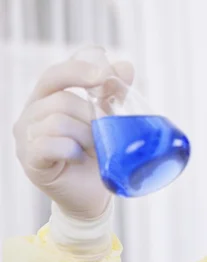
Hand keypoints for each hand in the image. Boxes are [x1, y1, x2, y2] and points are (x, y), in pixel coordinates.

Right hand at [13, 53, 133, 219]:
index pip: (55, 74)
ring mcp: (26, 138)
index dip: (79, 70)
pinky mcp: (30, 161)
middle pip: (61, 99)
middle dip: (91, 115)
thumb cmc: (98, 157)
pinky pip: (48, 144)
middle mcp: (31, 115)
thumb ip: (112, 94)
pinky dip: (70, 149)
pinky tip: (79, 156)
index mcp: (47, 99)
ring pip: (57, 120)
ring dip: (85, 135)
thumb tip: (124, 65)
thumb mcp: (108, 122)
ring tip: (94, 149)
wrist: (93, 195)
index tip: (105, 75)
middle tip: (104, 134)